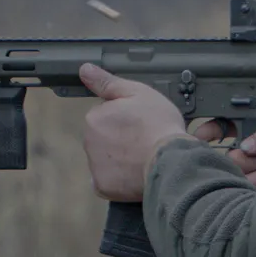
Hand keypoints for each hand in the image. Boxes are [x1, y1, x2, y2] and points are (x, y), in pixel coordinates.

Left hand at [78, 63, 187, 201]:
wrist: (171, 161)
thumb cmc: (158, 125)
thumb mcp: (137, 92)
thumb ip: (107, 82)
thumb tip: (85, 69)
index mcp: (94, 117)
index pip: (105, 115)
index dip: (125, 118)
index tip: (141, 122)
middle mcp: (89, 141)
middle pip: (104, 137)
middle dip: (120, 138)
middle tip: (144, 140)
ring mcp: (95, 166)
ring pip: (106, 159)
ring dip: (121, 158)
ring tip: (144, 157)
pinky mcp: (103, 186)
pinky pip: (108, 181)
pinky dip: (120, 179)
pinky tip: (136, 172)